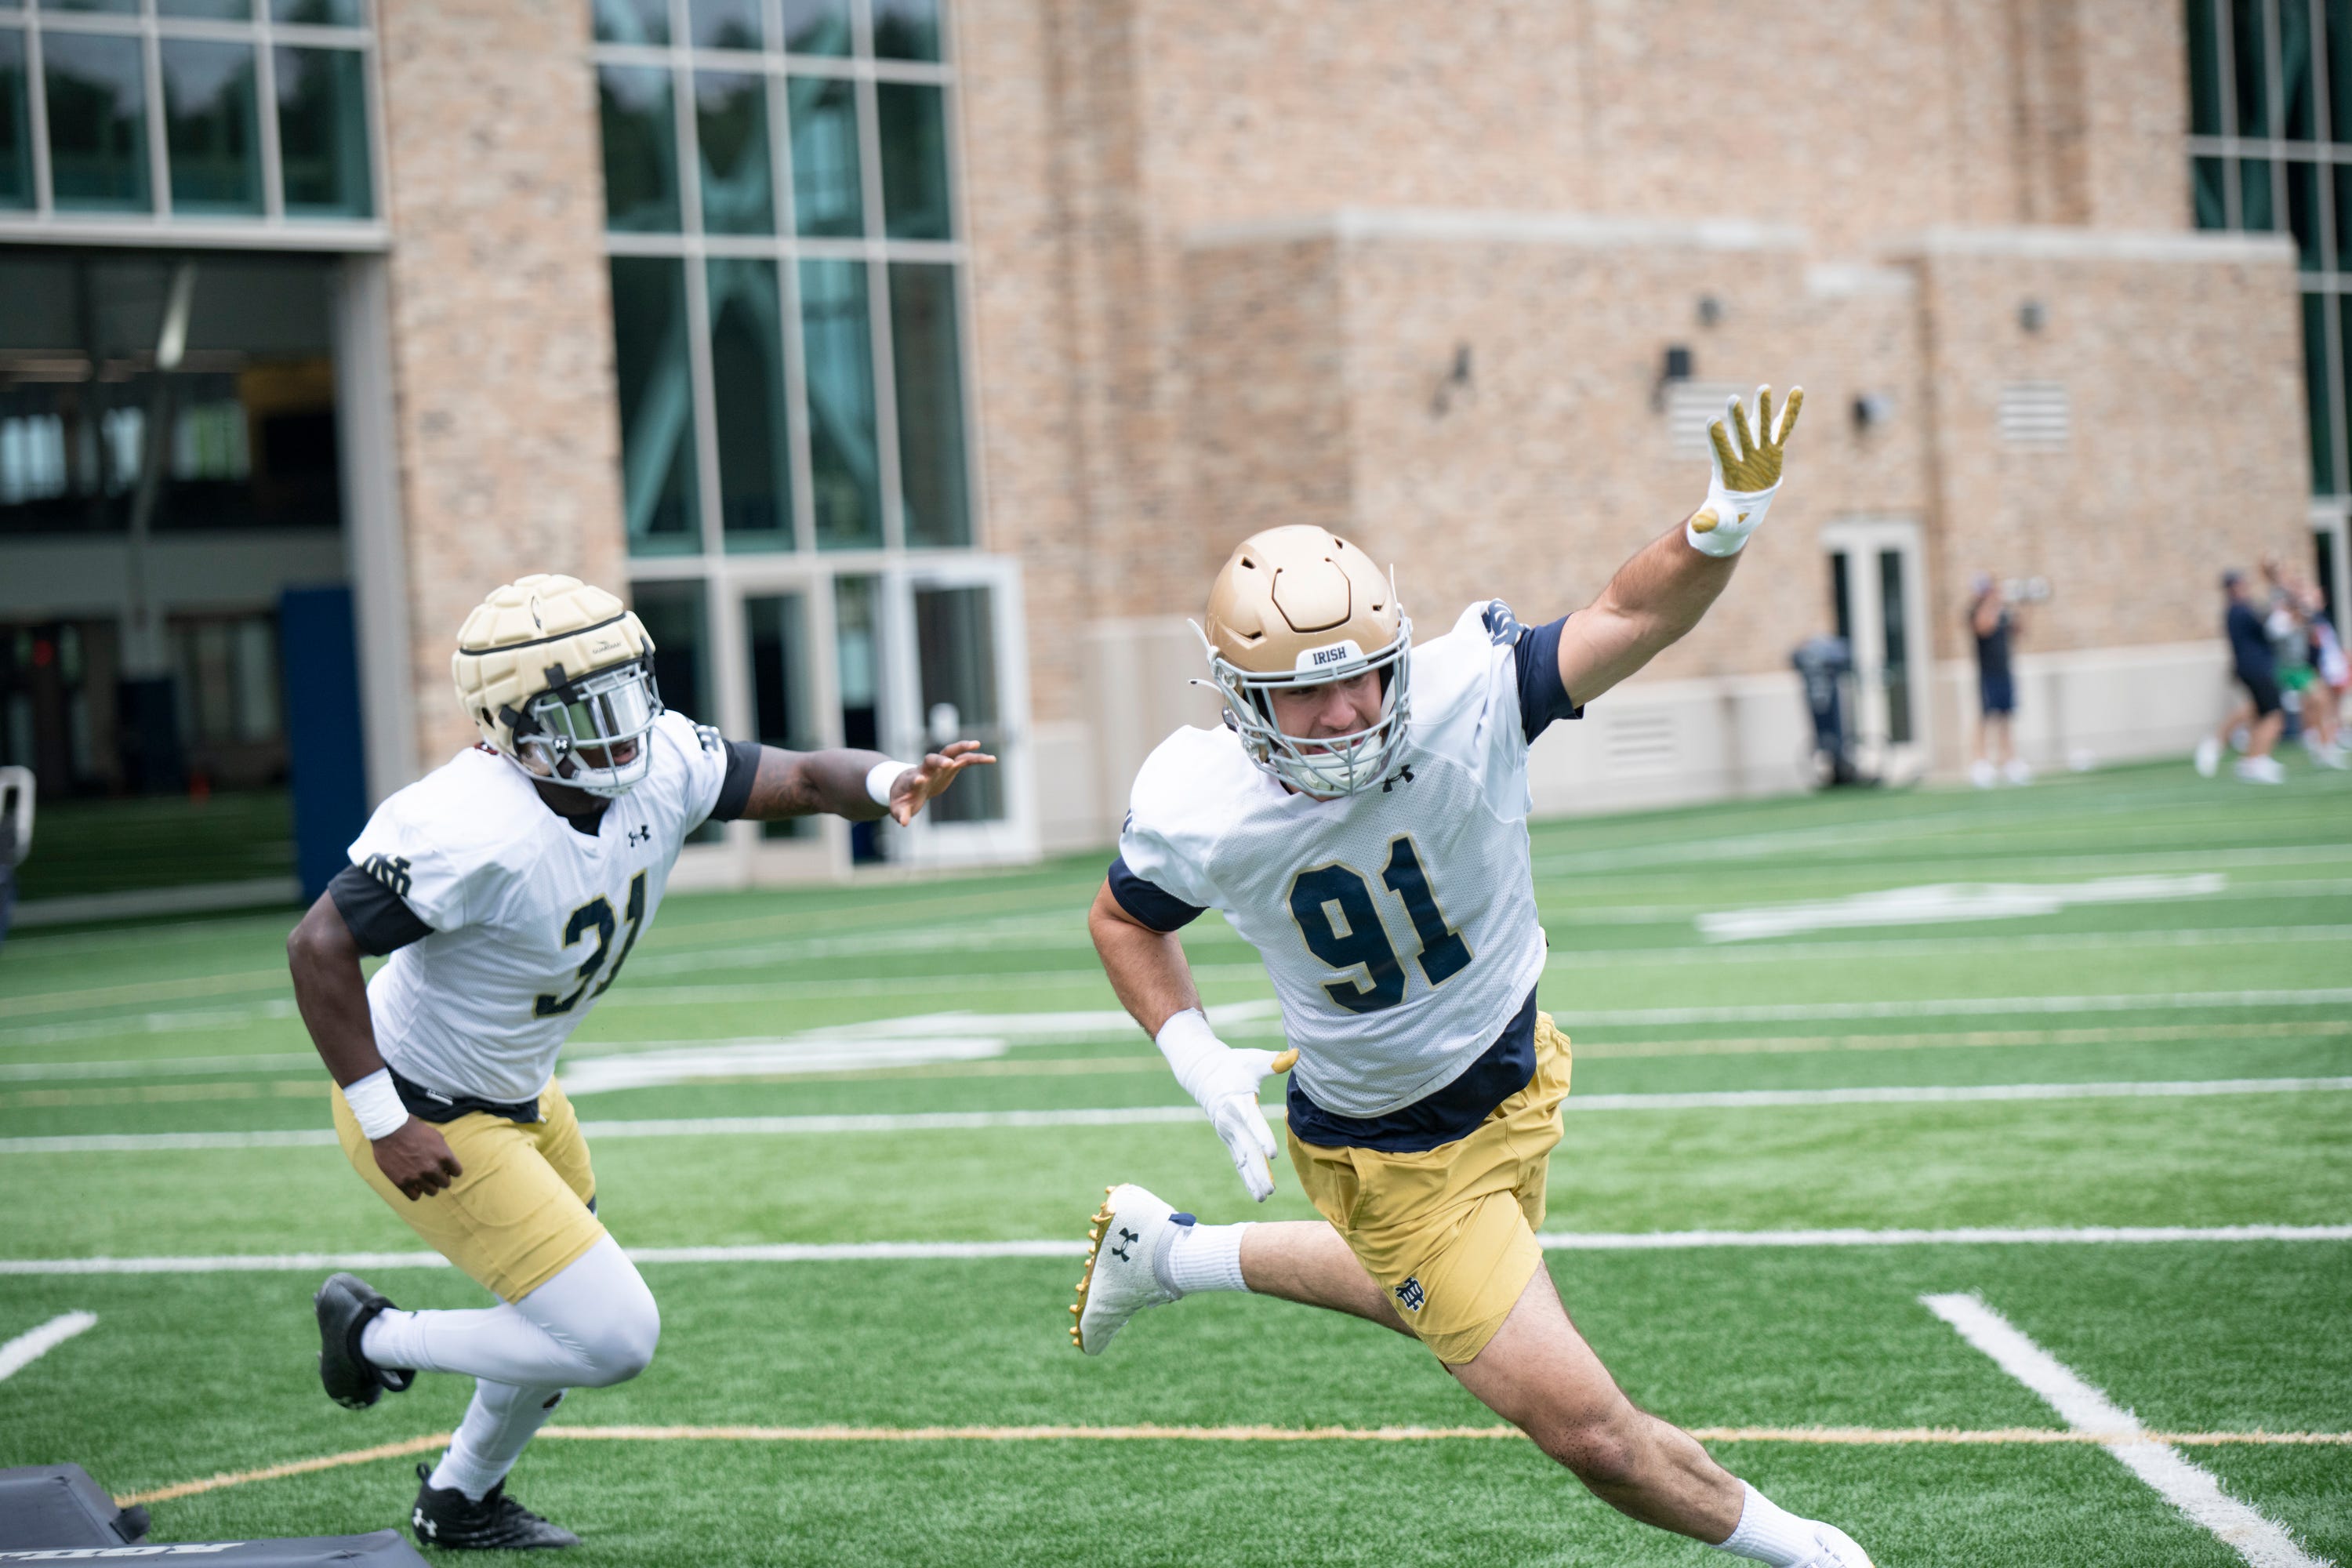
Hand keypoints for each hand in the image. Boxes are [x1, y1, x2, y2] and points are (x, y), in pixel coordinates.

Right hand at [372, 1118, 462, 1200]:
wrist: (390, 1130)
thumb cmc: (414, 1130)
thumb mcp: (436, 1136)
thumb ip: (444, 1151)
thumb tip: (447, 1163)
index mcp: (444, 1156)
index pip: (457, 1172)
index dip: (451, 1170)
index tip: (446, 1168)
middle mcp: (432, 1168)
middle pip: (445, 1183)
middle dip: (441, 1178)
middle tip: (433, 1173)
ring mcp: (417, 1177)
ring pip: (432, 1192)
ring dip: (430, 1186)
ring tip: (424, 1179)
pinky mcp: (402, 1182)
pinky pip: (415, 1196)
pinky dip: (416, 1191)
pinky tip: (413, 1184)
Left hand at [888, 740, 997, 824]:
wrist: (910, 784)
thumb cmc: (903, 797)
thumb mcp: (899, 808)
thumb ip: (901, 814)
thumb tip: (904, 823)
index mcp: (912, 780)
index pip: (914, 777)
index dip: (917, 779)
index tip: (920, 780)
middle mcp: (926, 769)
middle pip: (931, 759)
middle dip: (939, 761)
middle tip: (949, 764)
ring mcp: (939, 766)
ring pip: (950, 753)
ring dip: (962, 748)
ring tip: (977, 744)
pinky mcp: (951, 766)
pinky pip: (964, 760)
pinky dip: (977, 758)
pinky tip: (992, 759)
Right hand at [1196, 1046, 1298, 1202]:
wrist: (1203, 1073)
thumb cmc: (1233, 1065)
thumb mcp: (1252, 1060)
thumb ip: (1274, 1061)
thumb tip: (1297, 1054)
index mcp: (1239, 1102)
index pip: (1252, 1123)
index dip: (1262, 1138)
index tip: (1272, 1155)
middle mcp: (1231, 1121)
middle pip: (1247, 1149)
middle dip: (1258, 1170)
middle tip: (1270, 1188)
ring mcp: (1228, 1133)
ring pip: (1242, 1160)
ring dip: (1253, 1179)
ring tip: (1264, 1197)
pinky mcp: (1229, 1139)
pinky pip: (1239, 1161)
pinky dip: (1248, 1177)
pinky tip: (1258, 1193)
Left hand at [1688, 384, 1802, 557]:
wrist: (1740, 511)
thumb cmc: (1727, 517)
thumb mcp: (1718, 520)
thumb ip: (1709, 520)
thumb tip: (1697, 526)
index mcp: (1727, 472)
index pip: (1720, 452)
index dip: (1716, 439)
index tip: (1711, 422)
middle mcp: (1742, 457)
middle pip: (1739, 436)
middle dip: (1737, 419)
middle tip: (1732, 400)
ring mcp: (1758, 451)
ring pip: (1760, 428)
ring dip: (1762, 409)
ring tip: (1763, 388)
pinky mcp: (1773, 451)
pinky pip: (1783, 429)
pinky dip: (1790, 411)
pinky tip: (1797, 391)